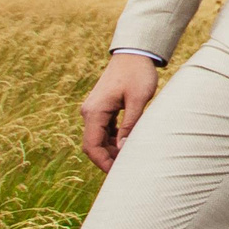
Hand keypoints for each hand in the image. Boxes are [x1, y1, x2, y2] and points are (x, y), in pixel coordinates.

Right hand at [79, 53, 159, 171]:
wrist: (134, 54)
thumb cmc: (138, 74)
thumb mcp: (138, 100)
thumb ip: (130, 125)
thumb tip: (122, 149)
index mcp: (94, 112)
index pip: (91, 146)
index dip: (103, 163)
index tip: (117, 174)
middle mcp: (89, 112)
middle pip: (92, 145)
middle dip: (107, 159)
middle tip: (126, 170)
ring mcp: (94, 110)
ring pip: (98, 138)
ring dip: (111, 150)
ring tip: (130, 159)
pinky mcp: (102, 108)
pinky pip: (103, 130)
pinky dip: (113, 140)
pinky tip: (127, 145)